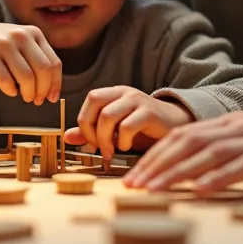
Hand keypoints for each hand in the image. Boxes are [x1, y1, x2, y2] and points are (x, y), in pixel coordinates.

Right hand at [0, 20, 61, 104]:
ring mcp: (4, 43)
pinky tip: (10, 91)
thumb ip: (37, 58)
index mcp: (34, 33)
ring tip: (25, 97)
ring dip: (28, 93)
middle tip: (38, 100)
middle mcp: (21, 35)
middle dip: (43, 90)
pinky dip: (11, 91)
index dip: (55, 84)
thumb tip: (51, 89)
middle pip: (43, 70)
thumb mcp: (22, 42)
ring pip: (26, 77)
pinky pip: (6, 80)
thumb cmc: (0, 44)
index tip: (52, 98)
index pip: (54, 63)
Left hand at [63, 86, 193, 162]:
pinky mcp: (150, 112)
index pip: (91, 98)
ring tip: (112, 151)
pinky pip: (127, 126)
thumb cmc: (144, 128)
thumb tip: (66, 136)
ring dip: (105, 138)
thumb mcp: (115, 130)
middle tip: (99, 148)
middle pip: (95, 102)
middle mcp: (125, 92)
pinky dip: (123, 140)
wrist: (176, 126)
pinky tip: (127, 147)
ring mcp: (138, 100)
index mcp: (115, 93)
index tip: (90, 142)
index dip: (85, 121)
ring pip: (108, 115)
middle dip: (91, 129)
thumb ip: (93, 132)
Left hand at [122, 111, 242, 191]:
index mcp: (232, 124)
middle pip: (188, 143)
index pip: (183, 136)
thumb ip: (231, 155)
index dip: (155, 155)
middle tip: (132, 187)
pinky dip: (220, 178)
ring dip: (178, 173)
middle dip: (156, 165)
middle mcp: (241, 127)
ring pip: (209, 154)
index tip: (134, 177)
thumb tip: (199, 175)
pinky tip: (201, 190)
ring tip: (155, 190)